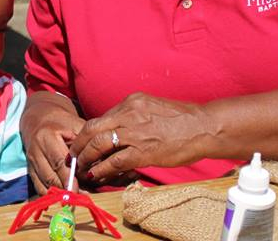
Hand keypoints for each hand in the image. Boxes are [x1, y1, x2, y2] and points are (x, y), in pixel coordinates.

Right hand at [21, 93, 85, 193]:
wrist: (39, 119)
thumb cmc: (62, 122)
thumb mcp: (75, 125)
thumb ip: (85, 142)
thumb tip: (99, 162)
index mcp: (46, 137)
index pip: (58, 161)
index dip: (69, 178)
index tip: (79, 190)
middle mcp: (36, 150)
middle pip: (51, 176)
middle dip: (66, 190)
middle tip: (81, 199)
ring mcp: (31, 162)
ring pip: (44, 185)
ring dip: (59, 196)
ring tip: (75, 201)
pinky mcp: (30, 170)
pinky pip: (39, 188)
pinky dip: (51, 197)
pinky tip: (63, 200)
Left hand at [68, 92, 209, 184]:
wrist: (204, 126)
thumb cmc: (183, 119)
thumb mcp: (153, 107)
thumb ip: (135, 115)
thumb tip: (120, 128)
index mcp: (131, 101)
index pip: (101, 117)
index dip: (89, 131)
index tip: (83, 141)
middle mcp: (129, 112)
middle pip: (92, 128)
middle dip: (79, 143)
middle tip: (73, 154)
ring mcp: (134, 132)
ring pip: (98, 144)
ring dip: (86, 157)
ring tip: (81, 167)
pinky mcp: (142, 150)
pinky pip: (114, 161)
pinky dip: (102, 169)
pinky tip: (96, 174)